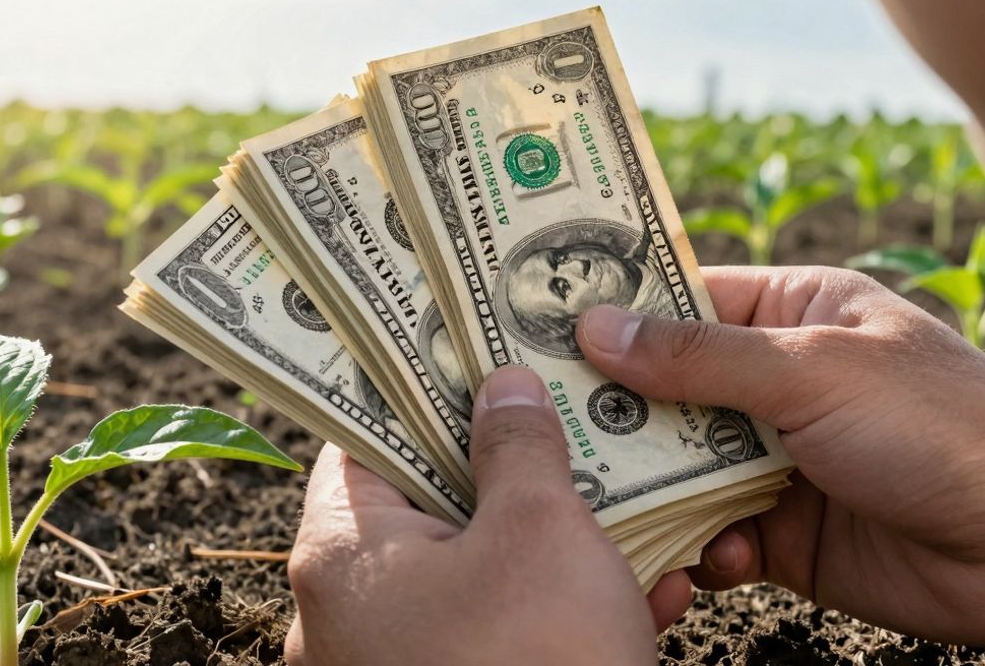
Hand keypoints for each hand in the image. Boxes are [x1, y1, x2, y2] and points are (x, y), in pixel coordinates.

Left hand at [284, 366, 693, 665]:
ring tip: (630, 509)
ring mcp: (394, 665)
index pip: (363, 436)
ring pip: (474, 573)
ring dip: (553, 542)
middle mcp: (348, 612)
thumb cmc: (536, 662)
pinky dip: (557, 610)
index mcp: (341, 553)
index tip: (479, 351)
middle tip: (569, 423)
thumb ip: (517, 446)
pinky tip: (642, 593)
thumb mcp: (540, 532)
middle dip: (509, 466)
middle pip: (425, 503)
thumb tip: (502, 386)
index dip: (422, 386)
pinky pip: (496, 636)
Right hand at [578, 266, 984, 654]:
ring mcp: (779, 458)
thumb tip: (596, 330)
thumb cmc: (941, 425)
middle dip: (616, 409)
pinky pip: (712, 531)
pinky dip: (700, 544)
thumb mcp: (813, 370)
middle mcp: (779, 382)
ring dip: (648, 484)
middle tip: (544, 422)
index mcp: (795, 313)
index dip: (614, 311)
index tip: (535, 323)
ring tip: (602, 497)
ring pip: (680, 464)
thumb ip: (700, 358)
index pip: (684, 301)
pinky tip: (710, 555)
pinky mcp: (783, 532)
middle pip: (669, 389)